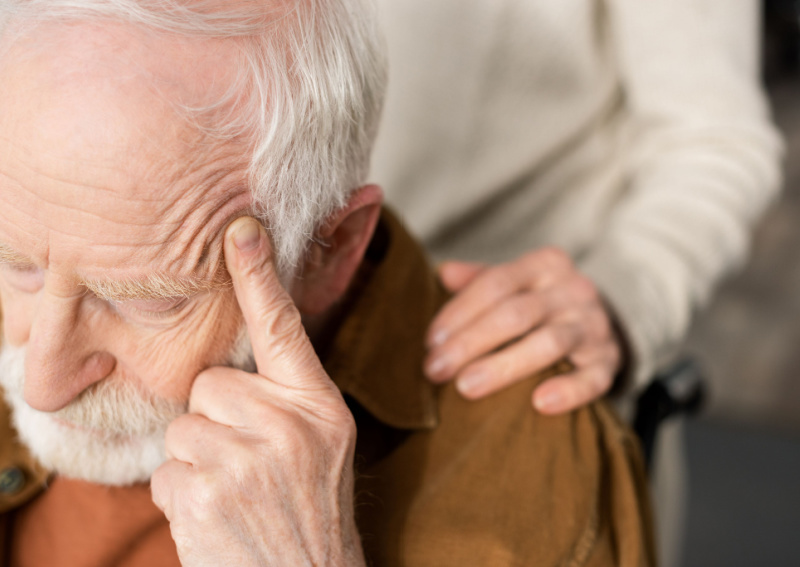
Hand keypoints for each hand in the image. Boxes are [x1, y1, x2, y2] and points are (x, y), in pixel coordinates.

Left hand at [151, 217, 363, 566]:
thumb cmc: (309, 507)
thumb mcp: (324, 444)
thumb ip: (289, 398)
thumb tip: (233, 365)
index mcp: (321, 407)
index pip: (285, 330)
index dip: (260, 277)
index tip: (242, 231)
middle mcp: (291, 426)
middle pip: (212, 383)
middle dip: (216, 419)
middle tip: (246, 462)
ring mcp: (249, 462)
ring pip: (183, 427)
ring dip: (198, 462)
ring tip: (234, 494)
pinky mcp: (206, 497)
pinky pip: (165, 471)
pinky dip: (181, 497)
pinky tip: (217, 517)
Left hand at [424, 248, 621, 413]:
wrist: (604, 321)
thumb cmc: (543, 302)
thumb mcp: (516, 282)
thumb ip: (480, 279)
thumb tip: (443, 274)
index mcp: (545, 265)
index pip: (496, 283)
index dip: (459, 312)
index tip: (431, 342)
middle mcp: (573, 290)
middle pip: (516, 314)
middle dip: (470, 342)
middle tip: (435, 370)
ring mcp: (594, 325)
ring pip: (549, 343)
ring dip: (504, 367)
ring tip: (466, 387)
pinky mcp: (610, 361)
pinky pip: (593, 378)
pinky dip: (568, 390)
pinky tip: (539, 404)